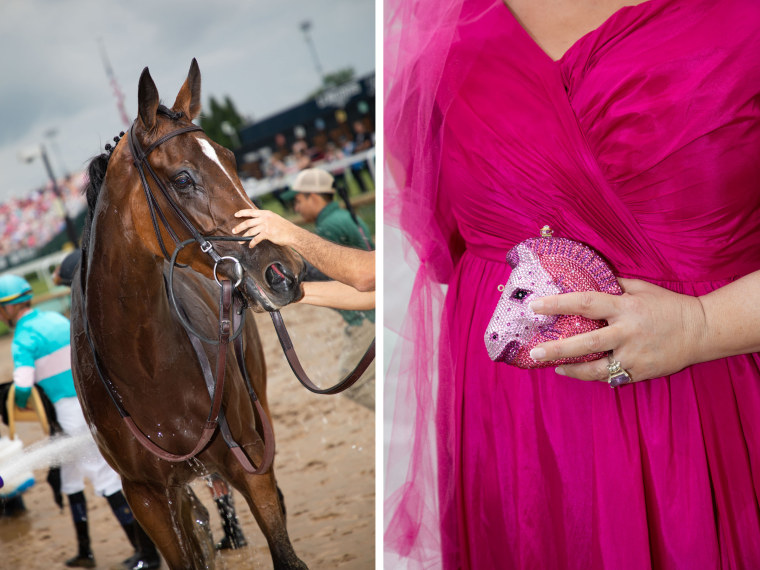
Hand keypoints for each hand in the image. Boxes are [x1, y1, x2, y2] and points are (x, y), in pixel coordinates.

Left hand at [232, 209, 297, 247]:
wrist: (292, 233)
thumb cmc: (285, 227)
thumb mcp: (274, 218)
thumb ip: (265, 219)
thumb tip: (257, 222)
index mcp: (266, 213)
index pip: (251, 212)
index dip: (242, 213)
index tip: (236, 214)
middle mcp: (265, 218)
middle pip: (248, 222)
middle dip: (239, 227)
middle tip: (234, 231)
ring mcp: (266, 225)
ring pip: (250, 231)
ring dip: (244, 237)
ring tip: (240, 241)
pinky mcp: (267, 233)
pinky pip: (256, 239)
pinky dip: (252, 243)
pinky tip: (250, 245)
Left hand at [527, 278, 707, 382]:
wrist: (702, 331)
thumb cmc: (669, 306)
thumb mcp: (642, 288)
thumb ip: (615, 286)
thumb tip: (589, 278)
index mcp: (625, 307)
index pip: (586, 302)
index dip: (558, 304)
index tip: (536, 306)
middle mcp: (627, 332)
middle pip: (586, 342)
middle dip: (557, 349)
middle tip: (535, 352)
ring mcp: (634, 355)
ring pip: (596, 368)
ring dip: (572, 370)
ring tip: (554, 368)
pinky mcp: (640, 372)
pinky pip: (612, 376)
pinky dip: (595, 375)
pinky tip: (581, 372)